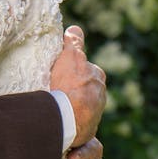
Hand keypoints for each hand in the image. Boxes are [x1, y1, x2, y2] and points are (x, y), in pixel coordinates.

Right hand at [50, 25, 105, 145]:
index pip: (86, 70)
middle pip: (86, 89)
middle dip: (75, 90)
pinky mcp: (88, 130)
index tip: (63, 75)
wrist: (69, 117)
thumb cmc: (70, 84)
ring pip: (83, 107)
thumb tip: (75, 28)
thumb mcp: (70, 56)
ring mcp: (95, 113)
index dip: (74, 71)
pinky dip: (72, 122)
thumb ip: (74, 42)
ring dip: (73, 107)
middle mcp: (100, 95)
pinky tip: (60, 121)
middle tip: (58, 91)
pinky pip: (79, 123)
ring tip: (57, 108)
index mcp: (97, 77)